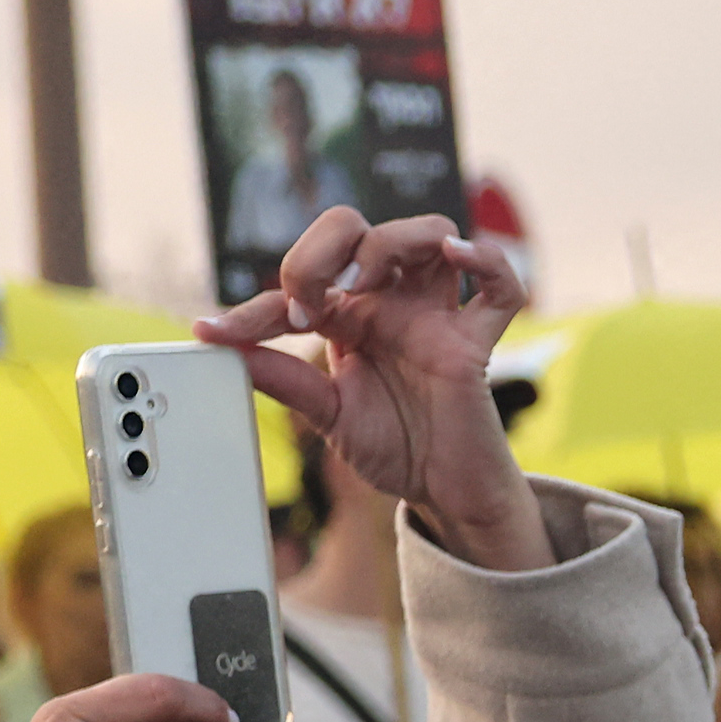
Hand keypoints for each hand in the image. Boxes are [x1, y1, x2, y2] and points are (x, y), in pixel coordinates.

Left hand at [203, 207, 543, 573]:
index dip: (254, 307)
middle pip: (357, 228)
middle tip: (311, 299)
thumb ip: (281, 377)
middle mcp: (391, 306)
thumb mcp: (325, 414)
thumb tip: (218, 346)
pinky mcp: (476, 342)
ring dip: (391, 242)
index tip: (218, 333)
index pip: (297, 284)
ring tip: (367, 281)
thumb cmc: (394, 448)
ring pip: (428, 234)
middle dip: (322, 248)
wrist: (443, 493)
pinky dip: (488, 261)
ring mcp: (435, 318)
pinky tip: (460, 258)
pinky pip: (502, 287)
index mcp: (349, 319)